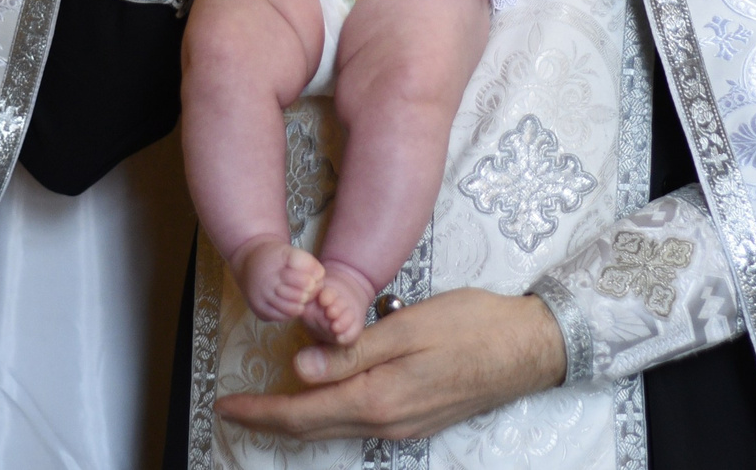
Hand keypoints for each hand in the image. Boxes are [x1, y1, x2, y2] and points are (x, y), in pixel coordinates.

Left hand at [213, 288, 565, 441]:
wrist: (530, 349)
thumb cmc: (473, 327)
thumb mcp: (408, 328)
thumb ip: (352, 351)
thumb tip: (299, 369)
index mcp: (378, 398)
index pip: (302, 412)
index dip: (260, 411)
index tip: (225, 406)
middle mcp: (386, 422)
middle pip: (313, 427)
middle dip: (270, 419)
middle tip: (235, 409)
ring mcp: (403, 425)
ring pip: (335, 426)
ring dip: (298, 417)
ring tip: (268, 403)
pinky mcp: (416, 419)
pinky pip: (358, 421)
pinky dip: (328, 413)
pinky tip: (322, 396)